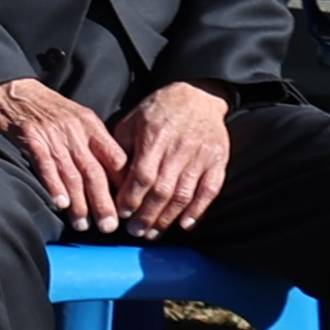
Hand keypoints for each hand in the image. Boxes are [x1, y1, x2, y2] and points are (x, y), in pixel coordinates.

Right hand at [0, 73, 129, 226]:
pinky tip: (60, 204)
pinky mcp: (31, 138)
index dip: (123, 186)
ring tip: (83, 224)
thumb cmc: (46, 107)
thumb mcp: (77, 118)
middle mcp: (76, 131)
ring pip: (71, 173)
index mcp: (92, 126)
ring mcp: (53, 135)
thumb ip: (94, 143)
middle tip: (109, 227)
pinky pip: (45, 165)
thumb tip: (114, 174)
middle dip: (103, 202)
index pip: (115, 158)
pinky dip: (54, 185)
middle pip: (95, 172)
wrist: (12, 89)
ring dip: (79, 202)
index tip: (127, 209)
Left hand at [111, 81, 235, 232]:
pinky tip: (185, 225)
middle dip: (147, 215)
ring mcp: (201, 156)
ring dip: (168, 218)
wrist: (197, 96)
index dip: (132, 197)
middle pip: (162, 190)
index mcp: (155, 137)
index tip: (121, 214)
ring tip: (154, 233)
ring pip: (184, 194)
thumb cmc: (158, 110)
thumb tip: (111, 181)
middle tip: (135, 232)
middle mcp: (179, 148)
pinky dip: (198, 210)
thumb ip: (122, 150)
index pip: (142, 175)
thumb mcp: (132, 122)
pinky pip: (210, 191)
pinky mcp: (218, 161)